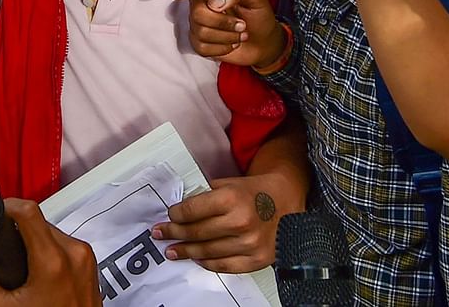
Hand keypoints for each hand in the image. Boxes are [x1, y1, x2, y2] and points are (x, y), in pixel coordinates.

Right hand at [0, 198, 99, 305]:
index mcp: (52, 260)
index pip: (29, 211)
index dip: (8, 205)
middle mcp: (74, 253)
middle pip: (39, 221)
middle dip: (18, 230)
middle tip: (1, 244)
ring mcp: (85, 257)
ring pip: (53, 231)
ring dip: (34, 239)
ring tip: (18, 260)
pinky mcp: (90, 263)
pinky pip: (65, 244)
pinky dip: (49, 250)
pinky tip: (37, 269)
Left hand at [154, 175, 289, 272]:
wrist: (287, 200)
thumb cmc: (255, 191)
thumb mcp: (230, 183)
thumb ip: (206, 195)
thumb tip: (180, 209)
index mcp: (232, 198)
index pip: (192, 210)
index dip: (176, 215)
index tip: (168, 217)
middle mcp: (240, 222)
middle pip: (196, 232)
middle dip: (174, 233)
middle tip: (160, 234)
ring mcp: (249, 243)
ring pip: (206, 251)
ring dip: (185, 251)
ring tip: (172, 250)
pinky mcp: (256, 259)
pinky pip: (224, 265)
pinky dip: (207, 263)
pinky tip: (196, 258)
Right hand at [172, 0, 285, 68]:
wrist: (265, 41)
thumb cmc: (259, 15)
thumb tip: (214, 3)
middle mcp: (203, 6)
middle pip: (197, 14)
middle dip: (223, 22)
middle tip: (242, 24)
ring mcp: (200, 26)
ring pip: (201, 32)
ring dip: (227, 36)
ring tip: (241, 34)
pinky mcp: (201, 44)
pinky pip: (203, 48)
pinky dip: (222, 48)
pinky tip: (232, 43)